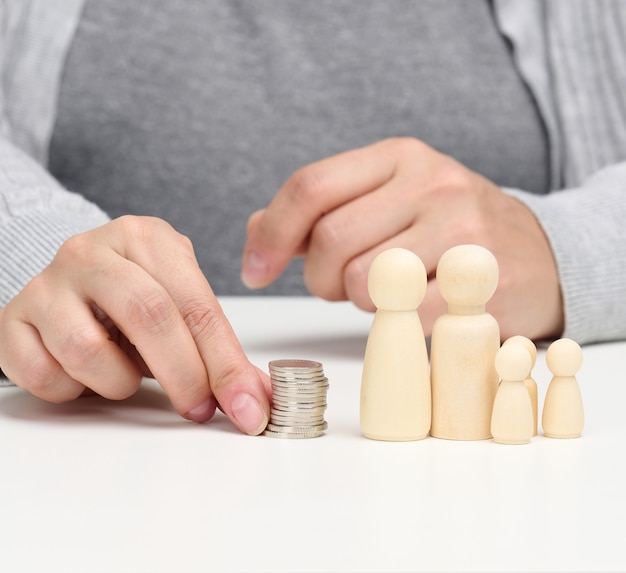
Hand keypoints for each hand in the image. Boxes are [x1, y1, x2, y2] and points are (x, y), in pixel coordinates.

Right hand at [0, 216, 269, 433]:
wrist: (68, 280)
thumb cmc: (134, 294)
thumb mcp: (181, 302)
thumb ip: (217, 346)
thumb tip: (255, 397)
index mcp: (146, 238)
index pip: (197, 304)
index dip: (225, 362)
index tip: (247, 407)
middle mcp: (93, 250)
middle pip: (149, 317)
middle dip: (184, 375)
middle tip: (198, 408)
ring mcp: (48, 282)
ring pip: (88, 350)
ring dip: (119, 382)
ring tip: (126, 375)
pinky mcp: (12, 316)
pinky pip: (43, 373)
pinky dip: (72, 390)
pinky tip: (84, 374)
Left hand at [242, 137, 562, 340]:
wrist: (537, 254)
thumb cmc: (446, 230)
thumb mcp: (387, 201)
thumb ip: (321, 213)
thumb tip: (256, 232)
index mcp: (398, 157)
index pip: (311, 185)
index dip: (271, 233)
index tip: (255, 269)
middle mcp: (432, 182)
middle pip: (330, 240)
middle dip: (317, 278)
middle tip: (336, 286)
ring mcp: (462, 229)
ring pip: (361, 280)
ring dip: (355, 300)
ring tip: (383, 293)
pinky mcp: (482, 279)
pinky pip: (403, 314)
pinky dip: (393, 322)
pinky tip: (412, 309)